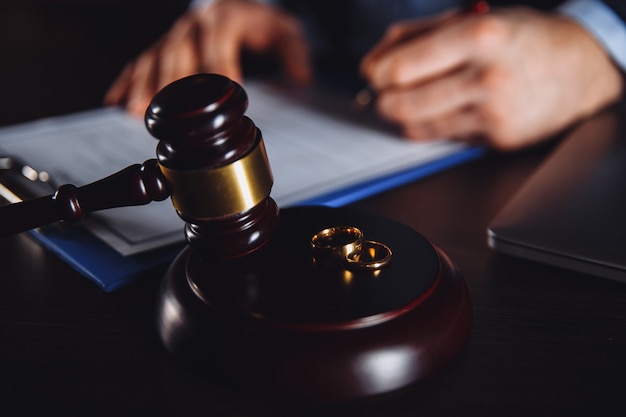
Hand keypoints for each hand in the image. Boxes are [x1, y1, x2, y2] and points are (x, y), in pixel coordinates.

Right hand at [105, 0, 310, 116]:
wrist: (234, 3)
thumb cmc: (258, 22)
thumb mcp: (283, 29)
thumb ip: (295, 50)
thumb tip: (302, 76)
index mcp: (225, 19)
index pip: (220, 47)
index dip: (218, 70)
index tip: (219, 94)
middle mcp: (195, 26)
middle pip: (180, 56)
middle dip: (172, 85)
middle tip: (167, 114)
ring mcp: (175, 35)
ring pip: (155, 60)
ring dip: (145, 87)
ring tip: (136, 112)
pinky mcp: (162, 45)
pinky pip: (140, 61)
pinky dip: (127, 82)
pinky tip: (116, 102)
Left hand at [360, 7, 623, 150]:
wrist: (579, 70)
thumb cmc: (519, 40)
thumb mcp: (472, 19)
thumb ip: (416, 35)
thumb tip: (373, 63)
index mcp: (479, 36)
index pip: (402, 67)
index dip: (377, 73)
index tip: (374, 73)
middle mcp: (488, 75)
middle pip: (402, 102)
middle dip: (383, 99)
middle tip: (385, 93)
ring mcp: (494, 112)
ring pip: (416, 125)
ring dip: (401, 115)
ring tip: (407, 102)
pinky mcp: (497, 138)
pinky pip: (441, 137)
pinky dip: (429, 126)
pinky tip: (438, 111)